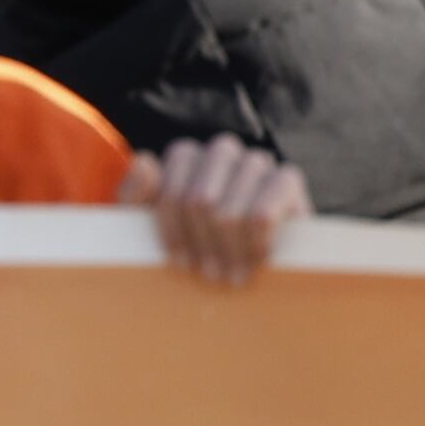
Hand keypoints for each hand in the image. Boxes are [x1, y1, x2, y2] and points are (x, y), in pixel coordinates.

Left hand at [119, 137, 306, 286]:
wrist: (253, 263)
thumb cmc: (196, 243)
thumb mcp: (152, 224)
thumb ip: (136, 194)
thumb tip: (144, 162)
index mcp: (186, 156)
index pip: (171, 191)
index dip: (173, 234)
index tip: (180, 263)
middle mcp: (222, 150)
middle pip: (200, 201)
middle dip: (204, 245)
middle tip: (211, 275)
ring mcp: (256, 161)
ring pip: (230, 211)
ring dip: (229, 251)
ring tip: (231, 276)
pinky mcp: (287, 179)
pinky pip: (263, 214)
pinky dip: (255, 244)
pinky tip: (256, 262)